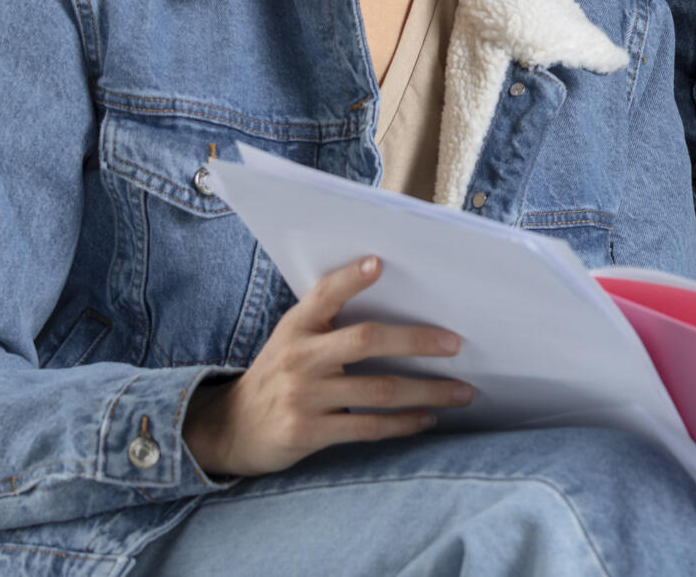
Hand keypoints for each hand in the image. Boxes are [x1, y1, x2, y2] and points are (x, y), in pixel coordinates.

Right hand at [181, 256, 474, 478]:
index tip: (379, 263)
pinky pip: (368, 428)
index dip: (350, 278)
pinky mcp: (307, 432)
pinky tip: (428, 418)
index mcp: (297, 326)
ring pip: (379, 390)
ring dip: (427, 392)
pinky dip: (403, 424)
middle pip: (366, 340)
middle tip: (456, 343)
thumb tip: (401, 302)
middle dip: (417, 340)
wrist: (233, 428)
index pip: (324, 294)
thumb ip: (331, 320)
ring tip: (463, 392)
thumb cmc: (282, 373)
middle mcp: (298, 357)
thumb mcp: (294, 338)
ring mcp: (302, 396)